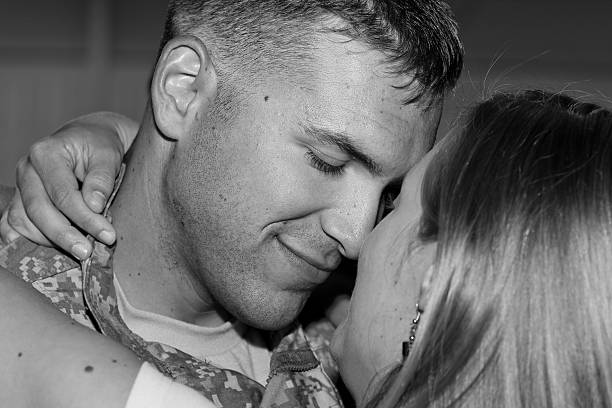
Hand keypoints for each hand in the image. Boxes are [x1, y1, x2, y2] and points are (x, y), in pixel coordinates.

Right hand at [0, 112, 136, 259]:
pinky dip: (29, 241)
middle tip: (88, 253)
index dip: (85, 218)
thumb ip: (101, 179)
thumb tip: (94, 205)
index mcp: (46, 153)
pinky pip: (14, 226)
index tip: (108, 235)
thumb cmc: (98, 147)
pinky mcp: (19, 201)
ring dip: (49, 241)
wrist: (87, 140)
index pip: (63, 194)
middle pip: (39, 210)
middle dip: (65, 235)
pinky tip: (50, 252)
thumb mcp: (107, 156)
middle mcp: (26, 170)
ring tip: (78, 252)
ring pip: (23, 221)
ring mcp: (19, 187)